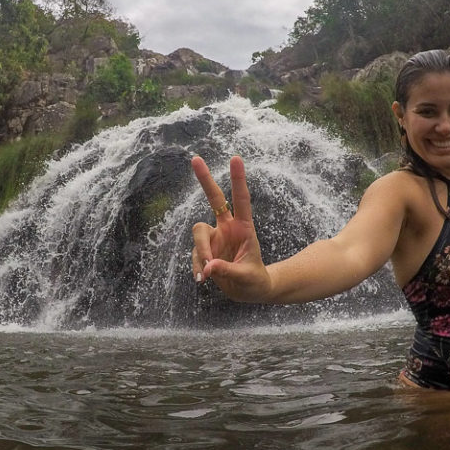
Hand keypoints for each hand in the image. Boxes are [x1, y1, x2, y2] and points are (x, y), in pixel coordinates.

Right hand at [190, 155, 272, 302]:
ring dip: (201, 252)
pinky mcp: (205, 250)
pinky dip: (196, 266)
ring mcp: (215, 238)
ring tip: (206, 274)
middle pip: (214, 199)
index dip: (238, 180)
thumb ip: (228, 271)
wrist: (250, 291)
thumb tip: (207, 267)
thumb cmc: (255, 281)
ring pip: (198, 233)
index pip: (241, 200)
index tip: (235, 158)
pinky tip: (202, 278)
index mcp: (244, 227)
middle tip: (195, 158)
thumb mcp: (247, 277)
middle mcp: (227, 227)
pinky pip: (195, 254)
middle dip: (205, 179)